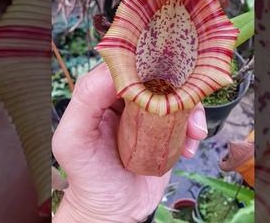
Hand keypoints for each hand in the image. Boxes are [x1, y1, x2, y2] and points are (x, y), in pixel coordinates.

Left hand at [52, 63, 207, 222]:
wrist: (113, 212)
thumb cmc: (88, 177)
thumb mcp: (74, 139)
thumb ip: (85, 101)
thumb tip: (113, 71)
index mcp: (100, 94)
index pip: (124, 64)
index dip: (145, 61)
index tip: (163, 67)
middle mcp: (126, 100)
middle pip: (157, 75)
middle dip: (177, 85)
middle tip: (187, 100)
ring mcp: (148, 116)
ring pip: (177, 95)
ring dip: (192, 109)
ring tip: (194, 131)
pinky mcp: (166, 133)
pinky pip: (188, 120)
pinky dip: (195, 129)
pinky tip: (191, 147)